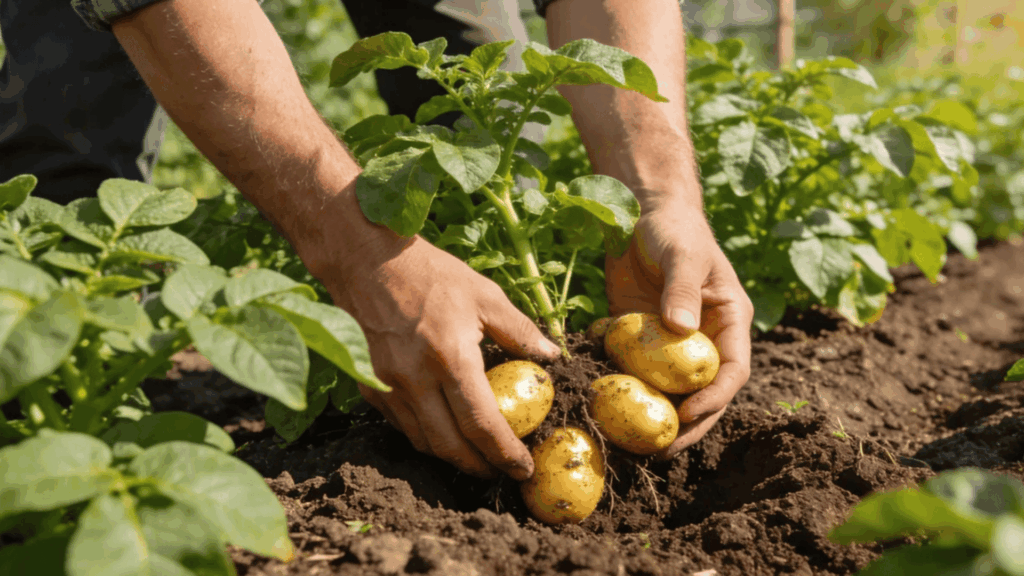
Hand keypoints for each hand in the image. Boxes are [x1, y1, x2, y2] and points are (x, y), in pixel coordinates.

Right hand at [323, 235, 560, 479]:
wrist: (366, 261)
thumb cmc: (431, 274)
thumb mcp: (485, 294)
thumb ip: (520, 330)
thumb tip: (552, 357)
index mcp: (450, 357)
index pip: (482, 424)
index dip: (505, 453)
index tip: (522, 468)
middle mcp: (415, 378)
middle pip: (450, 446)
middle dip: (480, 467)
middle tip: (502, 470)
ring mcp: (388, 385)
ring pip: (423, 442)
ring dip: (452, 457)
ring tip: (476, 456)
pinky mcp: (369, 386)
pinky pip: (402, 426)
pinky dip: (426, 436)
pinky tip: (444, 430)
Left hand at [605, 202, 753, 457]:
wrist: (640, 212)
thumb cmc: (673, 228)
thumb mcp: (683, 254)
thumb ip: (682, 289)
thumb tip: (681, 330)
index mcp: (728, 322)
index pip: (731, 371)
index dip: (713, 399)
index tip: (687, 416)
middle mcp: (703, 339)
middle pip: (701, 392)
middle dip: (685, 425)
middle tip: (659, 449)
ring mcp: (670, 343)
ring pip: (667, 390)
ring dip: (652, 415)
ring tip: (631, 444)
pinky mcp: (639, 339)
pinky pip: (635, 372)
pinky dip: (623, 390)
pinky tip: (603, 408)